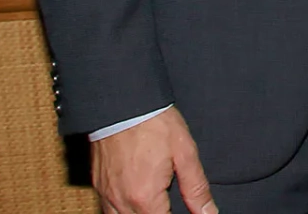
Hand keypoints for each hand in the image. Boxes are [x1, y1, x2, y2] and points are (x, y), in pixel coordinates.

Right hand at [92, 108, 215, 213]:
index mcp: (145, 198)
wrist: (123, 104)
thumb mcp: (185, 153)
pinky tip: (136, 202)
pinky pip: (107, 210)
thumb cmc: (155, 125)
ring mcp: (106, 194)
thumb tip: (208, 212)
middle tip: (169, 205)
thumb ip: (196, 188)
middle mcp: (121, 202)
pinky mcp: (98, 186)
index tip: (188, 212)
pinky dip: (122, 211)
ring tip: (156, 204)